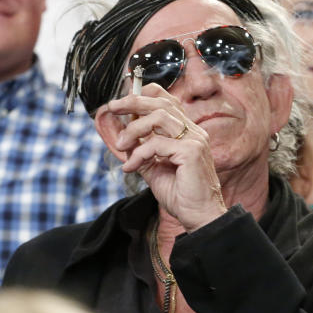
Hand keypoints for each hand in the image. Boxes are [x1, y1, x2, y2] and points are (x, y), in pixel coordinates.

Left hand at [98, 84, 227, 231]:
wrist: (199, 216)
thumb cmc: (181, 195)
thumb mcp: (154, 169)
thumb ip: (141, 151)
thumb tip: (122, 139)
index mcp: (187, 132)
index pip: (167, 100)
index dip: (144, 95)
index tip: (123, 103)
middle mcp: (193, 132)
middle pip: (162, 103)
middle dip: (133, 101)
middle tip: (113, 108)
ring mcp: (194, 140)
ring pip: (158, 117)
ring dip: (133, 129)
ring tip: (121, 145)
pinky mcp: (191, 151)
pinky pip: (156, 144)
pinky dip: (138, 154)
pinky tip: (131, 167)